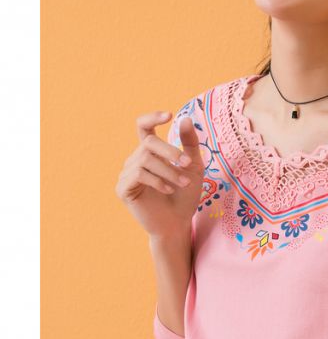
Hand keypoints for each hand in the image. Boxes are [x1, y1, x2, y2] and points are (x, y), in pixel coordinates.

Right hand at [115, 111, 204, 237]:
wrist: (178, 223)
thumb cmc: (185, 195)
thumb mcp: (193, 166)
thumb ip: (189, 143)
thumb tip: (184, 118)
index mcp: (150, 152)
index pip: (144, 127)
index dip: (152, 118)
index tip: (169, 115)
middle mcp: (136, 160)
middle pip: (148, 143)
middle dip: (170, 152)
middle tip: (187, 165)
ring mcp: (127, 174)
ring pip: (145, 159)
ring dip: (169, 170)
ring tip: (183, 183)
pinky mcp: (123, 189)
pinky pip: (137, 175)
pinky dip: (156, 180)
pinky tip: (168, 189)